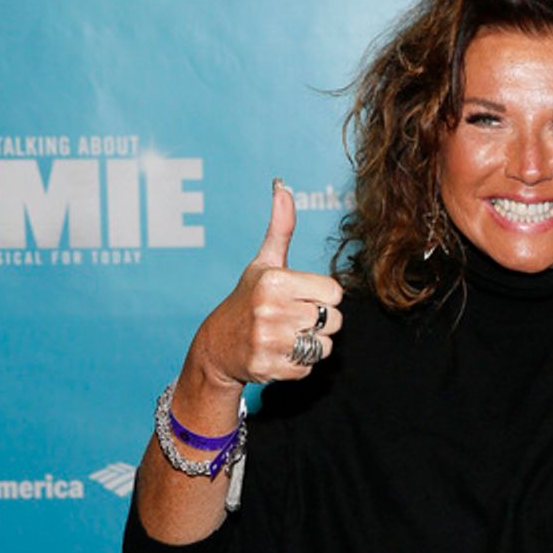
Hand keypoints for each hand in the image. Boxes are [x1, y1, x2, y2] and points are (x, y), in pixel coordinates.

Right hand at [184, 181, 343, 394]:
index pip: (335, 293)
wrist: (217, 345)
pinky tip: (278, 352)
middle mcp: (270, 309)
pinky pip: (308, 367)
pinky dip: (298, 363)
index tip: (299, 297)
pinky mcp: (269, 367)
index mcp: (276, 280)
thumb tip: (282, 186)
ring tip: (286, 335)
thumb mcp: (264, 262)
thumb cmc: (248, 298)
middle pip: (334, 320)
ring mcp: (268, 340)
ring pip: (324, 346)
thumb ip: (281, 227)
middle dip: (318, 321)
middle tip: (292, 318)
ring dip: (310, 344)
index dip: (321, 297)